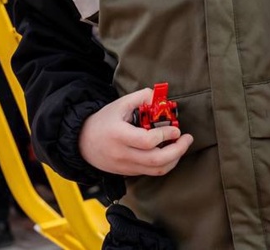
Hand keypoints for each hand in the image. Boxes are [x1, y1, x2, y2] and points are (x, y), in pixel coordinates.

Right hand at [78, 88, 193, 176]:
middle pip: (156, 160)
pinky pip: (151, 172)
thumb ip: (140, 97)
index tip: (176, 128)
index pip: (147, 141)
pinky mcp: (128, 173)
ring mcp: (126, 166)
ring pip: (156, 170)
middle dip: (177, 151)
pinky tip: (170, 152)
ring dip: (174, 159)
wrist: (83, 142)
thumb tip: (160, 97)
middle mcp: (123, 154)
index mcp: (119, 135)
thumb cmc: (103, 121)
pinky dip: (164, 164)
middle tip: (187, 139)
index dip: (165, 135)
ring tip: (181, 146)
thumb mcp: (119, 104)